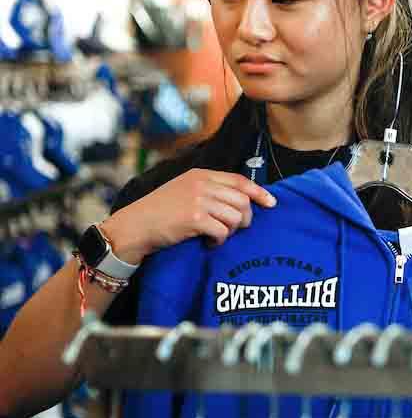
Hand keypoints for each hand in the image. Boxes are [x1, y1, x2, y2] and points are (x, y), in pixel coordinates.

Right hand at [103, 170, 276, 262]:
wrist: (134, 227)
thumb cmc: (160, 213)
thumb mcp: (184, 191)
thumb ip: (209, 190)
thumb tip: (242, 200)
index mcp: (200, 175)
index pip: (240, 181)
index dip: (259, 192)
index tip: (271, 203)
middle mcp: (201, 184)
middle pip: (242, 201)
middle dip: (245, 218)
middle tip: (234, 229)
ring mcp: (198, 200)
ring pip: (236, 217)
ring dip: (231, 231)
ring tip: (217, 235)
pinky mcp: (194, 218)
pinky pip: (223, 231)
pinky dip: (220, 241)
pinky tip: (209, 243)